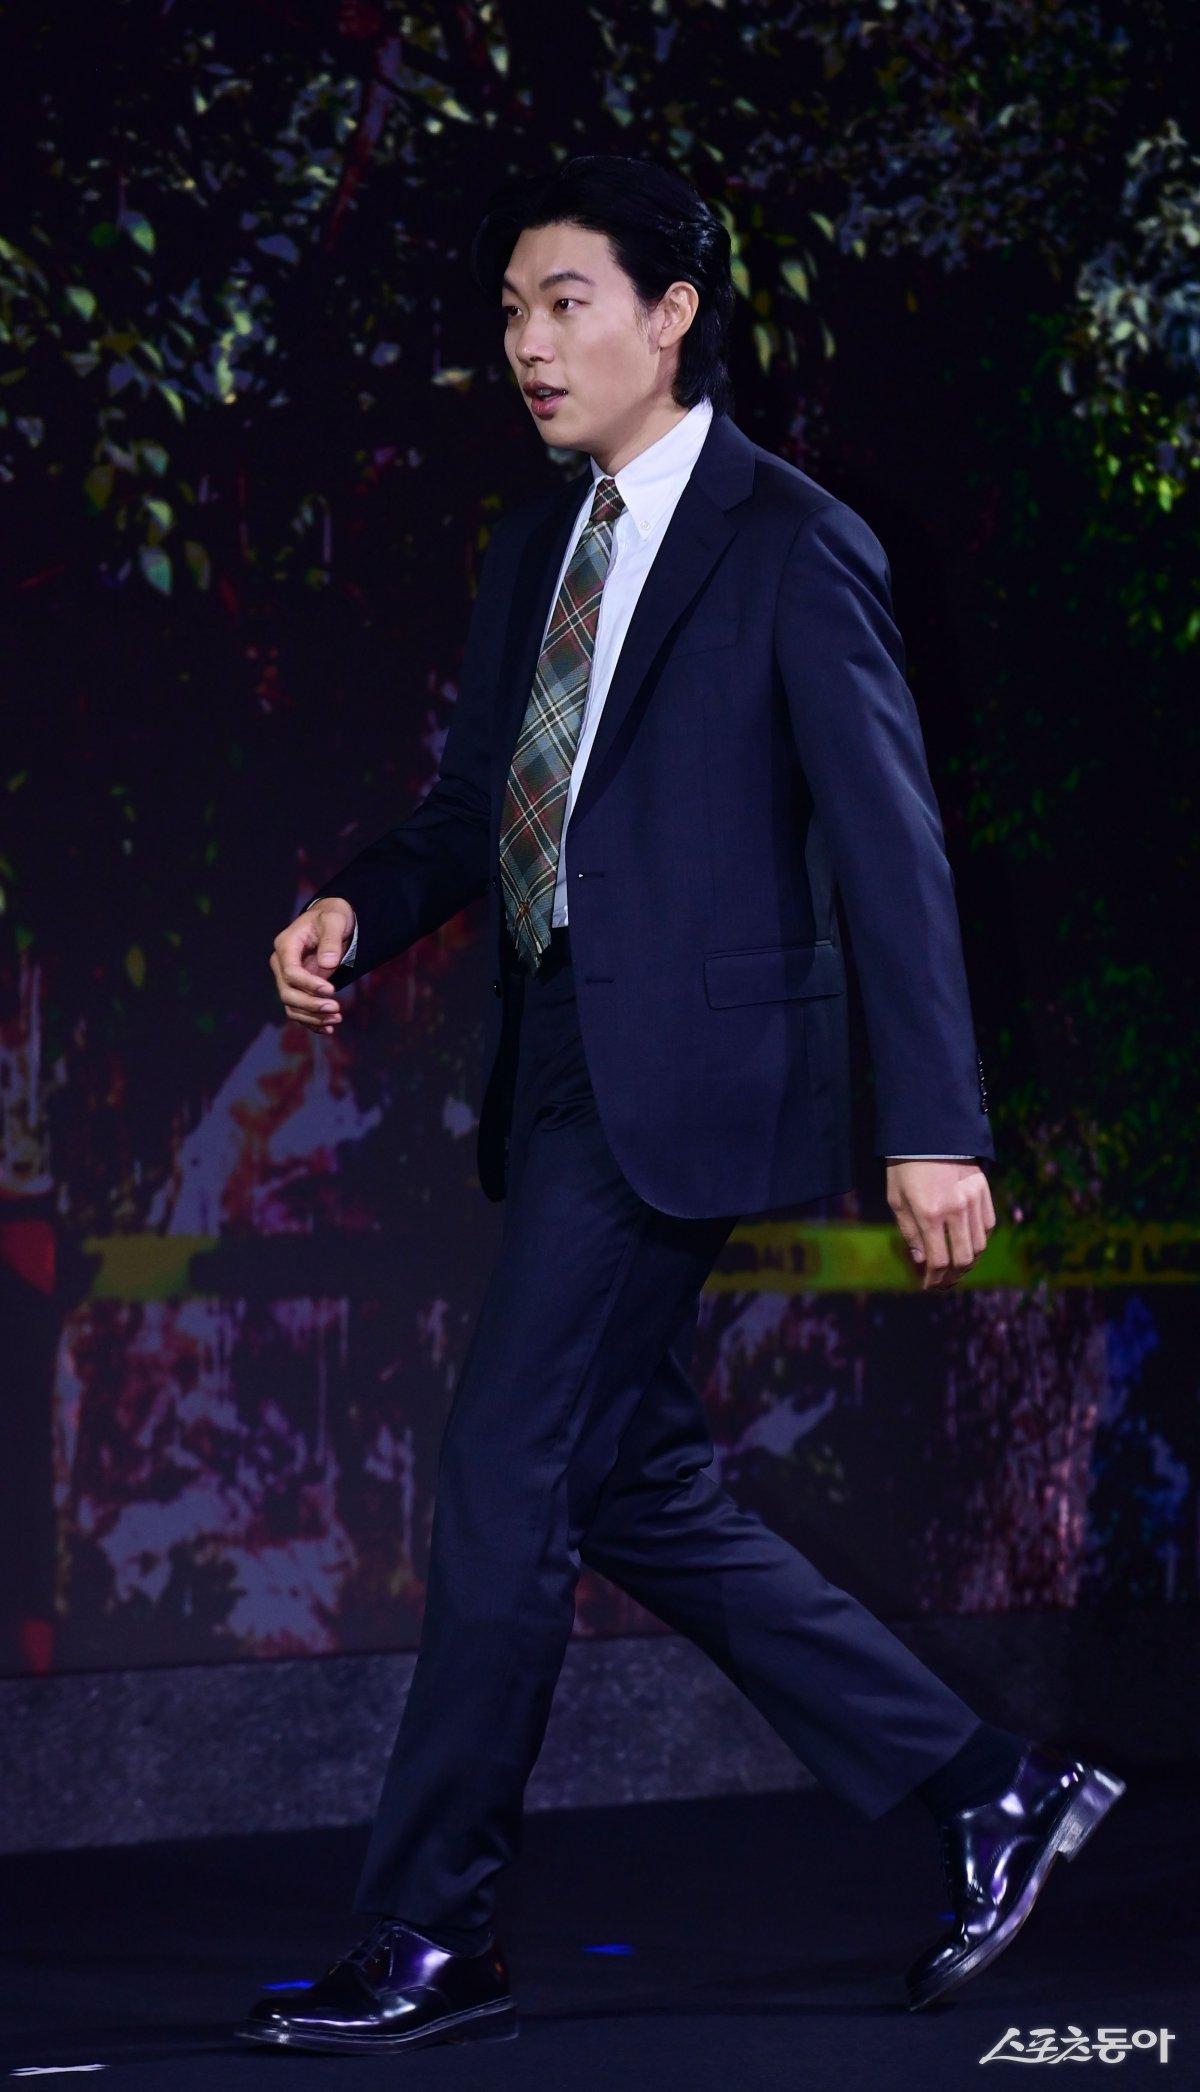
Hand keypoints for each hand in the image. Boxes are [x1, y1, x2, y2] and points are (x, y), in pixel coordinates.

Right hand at [270, 898, 354, 1035]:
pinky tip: (329, 1028)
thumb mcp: (335, 921)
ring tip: (337, 1019)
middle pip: (287, 993)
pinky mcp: (297, 989)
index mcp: (286, 945)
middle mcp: (281, 964)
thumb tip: (327, 964)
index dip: (308, 985)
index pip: (290, 972)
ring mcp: (287, 979)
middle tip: (336, 1009)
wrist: (330, 923)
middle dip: (311, 1004)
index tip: (331, 991)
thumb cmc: (331, 918)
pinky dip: (312, 1022)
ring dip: (312, 1017)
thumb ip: (331, 940)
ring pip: (291, 1006)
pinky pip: (299, 1010)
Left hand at [885, 1159, 995, 1289]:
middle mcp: (955, 1210)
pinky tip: (969, 1245)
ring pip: (980, 1245)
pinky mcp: (984, 1191)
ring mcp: (973, 1200)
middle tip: (943, 1282)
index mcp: (929, 1214)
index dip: (934, 1279)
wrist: (929, 1132)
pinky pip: (988, 1226)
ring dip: (969, 1262)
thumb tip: (921, 1260)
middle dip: (953, 1277)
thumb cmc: (905, 1166)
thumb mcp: (897, 1199)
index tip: (929, 1285)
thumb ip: (909, 1232)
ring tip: (957, 1268)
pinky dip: (980, 1241)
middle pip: (963, 1259)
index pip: (938, 1260)